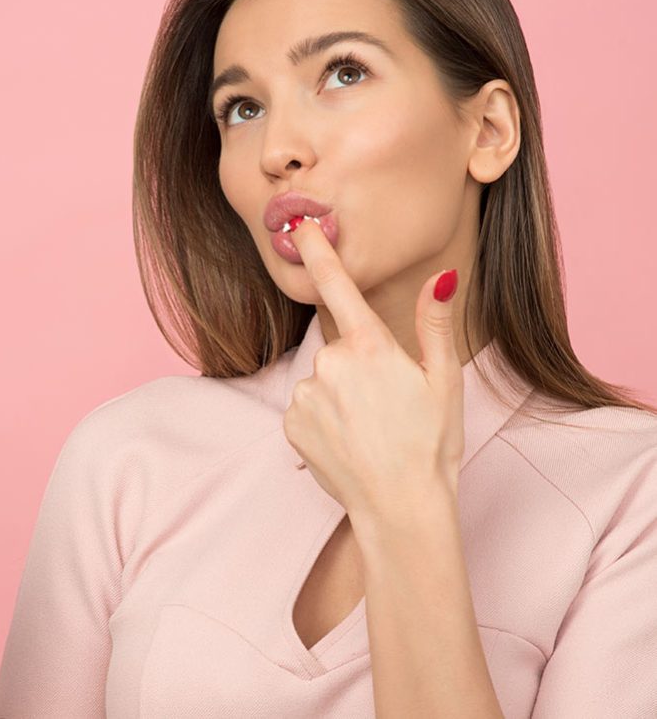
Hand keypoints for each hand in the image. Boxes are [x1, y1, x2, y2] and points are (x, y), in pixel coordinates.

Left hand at [283, 216, 464, 534]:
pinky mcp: (290, 423)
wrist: (401, 507)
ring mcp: (307, 394)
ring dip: (339, 396)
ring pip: (321, 380)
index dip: (317, 251)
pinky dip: (321, 419)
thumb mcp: (444, 380)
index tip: (298, 225)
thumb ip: (433, 324)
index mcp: (371, 346)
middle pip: (338, 348)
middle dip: (357, 368)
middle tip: (385, 406)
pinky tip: (346, 441)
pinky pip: (305, 408)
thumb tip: (441, 277)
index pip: (338, 286)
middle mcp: (331, 363)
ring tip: (367, 429)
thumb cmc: (431, 444)